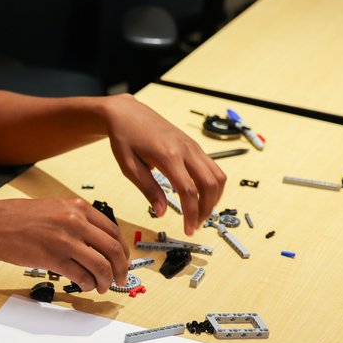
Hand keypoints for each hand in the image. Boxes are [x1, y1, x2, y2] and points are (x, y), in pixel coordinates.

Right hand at [0, 197, 128, 292]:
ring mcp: (65, 240)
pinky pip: (81, 276)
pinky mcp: (53, 258)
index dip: (122, 250)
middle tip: (120, 278)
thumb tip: (96, 241)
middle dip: (121, 268)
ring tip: (102, 286)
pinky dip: (88, 284)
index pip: (113, 230)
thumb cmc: (16, 217)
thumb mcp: (53, 208)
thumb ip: (76, 220)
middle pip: (113, 249)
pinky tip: (85, 285)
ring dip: (106, 280)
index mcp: (77, 207)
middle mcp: (75, 221)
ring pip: (101, 265)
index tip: (122, 260)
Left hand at [101, 95, 225, 234]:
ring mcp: (193, 146)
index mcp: (168, 155)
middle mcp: (186, 149)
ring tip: (198, 213)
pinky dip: (212, 185)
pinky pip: (213, 168)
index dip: (191, 213)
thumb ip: (148, 189)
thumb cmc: (124, 138)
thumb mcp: (129, 166)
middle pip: (210, 184)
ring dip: (213, 198)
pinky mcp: (194, 146)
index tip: (188, 229)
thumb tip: (162, 212)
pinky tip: (199, 196)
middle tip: (194, 224)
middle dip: (207, 209)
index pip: (189, 191)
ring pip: (218, 176)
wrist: (127, 113)